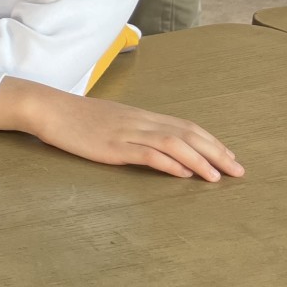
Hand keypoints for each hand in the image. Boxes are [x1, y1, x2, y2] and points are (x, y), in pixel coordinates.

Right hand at [0, 78, 244, 181]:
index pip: (186, 126)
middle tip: (238, 171)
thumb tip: (157, 148)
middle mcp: (140, 122)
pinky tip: (182, 173)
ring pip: (173, 144)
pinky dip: (168, 163)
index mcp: (141, 116)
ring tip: (217, 177)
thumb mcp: (111, 121)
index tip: (230, 157)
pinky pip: (146, 154)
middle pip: (188, 134)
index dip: (212, 142)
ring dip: (200, 160)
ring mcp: (127, 134)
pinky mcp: (112, 146)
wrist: (48, 109)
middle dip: (216, 153)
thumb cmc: (76, 117)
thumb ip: (135, 132)